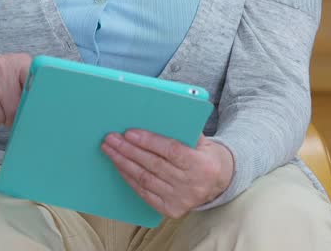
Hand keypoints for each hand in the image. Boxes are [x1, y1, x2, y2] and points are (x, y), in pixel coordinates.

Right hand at [0, 53, 30, 125]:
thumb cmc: (3, 80)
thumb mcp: (21, 77)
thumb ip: (33, 91)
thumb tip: (43, 115)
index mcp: (19, 63)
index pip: (33, 85)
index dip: (33, 103)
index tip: (34, 111)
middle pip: (13, 110)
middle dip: (11, 116)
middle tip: (6, 107)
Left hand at [102, 130, 233, 218]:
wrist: (220, 183)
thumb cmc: (205, 155)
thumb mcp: (202, 141)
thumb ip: (182, 132)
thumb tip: (152, 120)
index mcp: (201, 164)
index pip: (171, 151)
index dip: (149, 141)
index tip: (129, 133)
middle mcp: (191, 184)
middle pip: (153, 165)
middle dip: (129, 150)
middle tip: (111, 139)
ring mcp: (180, 199)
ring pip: (146, 179)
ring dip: (124, 163)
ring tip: (110, 150)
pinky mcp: (171, 210)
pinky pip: (145, 193)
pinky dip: (130, 179)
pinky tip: (119, 167)